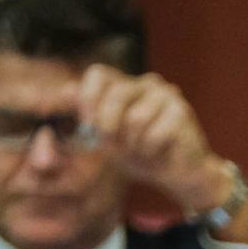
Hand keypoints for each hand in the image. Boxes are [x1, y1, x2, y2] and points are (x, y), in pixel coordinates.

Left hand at [76, 65, 225, 216]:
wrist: (179, 174)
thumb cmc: (142, 155)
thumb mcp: (108, 138)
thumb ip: (89, 115)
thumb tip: (66, 90)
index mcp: (126, 85)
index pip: (98, 74)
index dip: (89, 99)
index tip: (88, 126)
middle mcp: (146, 83)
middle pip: (115, 95)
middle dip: (109, 127)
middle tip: (116, 147)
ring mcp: (166, 94)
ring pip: (135, 118)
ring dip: (134, 144)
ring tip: (142, 150)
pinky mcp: (181, 111)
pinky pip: (154, 133)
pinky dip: (150, 151)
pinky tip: (158, 152)